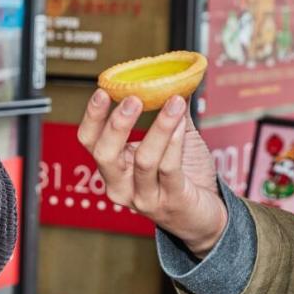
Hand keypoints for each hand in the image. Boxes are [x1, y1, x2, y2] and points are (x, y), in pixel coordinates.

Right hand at [77, 91, 227, 256]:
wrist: (204, 216)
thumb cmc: (184, 178)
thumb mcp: (171, 140)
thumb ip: (169, 112)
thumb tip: (174, 77)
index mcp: (115, 167)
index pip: (90, 141)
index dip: (92, 116)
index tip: (103, 91)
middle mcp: (122, 185)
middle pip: (105, 154)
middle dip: (117, 124)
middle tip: (133, 98)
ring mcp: (144, 197)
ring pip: (143, 160)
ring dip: (158, 128)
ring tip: (173, 103)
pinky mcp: (170, 202)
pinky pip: (169, 169)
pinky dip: (174, 142)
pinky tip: (180, 123)